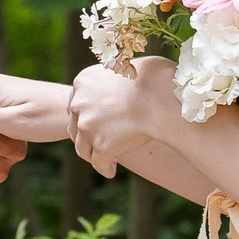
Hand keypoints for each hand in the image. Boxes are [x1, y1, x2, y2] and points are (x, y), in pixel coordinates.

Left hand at [70, 59, 172, 177]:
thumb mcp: (124, 67)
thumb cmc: (154, 78)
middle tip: (97, 143)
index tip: (96, 123)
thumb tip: (120, 84)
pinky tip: (110, 170)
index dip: (85, 117)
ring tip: (106, 159)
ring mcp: (88, 126)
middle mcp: (79, 104)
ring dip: (93, 154)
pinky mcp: (101, 146)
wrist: (163, 96)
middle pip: (75, 126)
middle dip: (86, 136)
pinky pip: (98, 163)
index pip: (76, 105)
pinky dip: (104, 168)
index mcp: (83, 81)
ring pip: (83, 148)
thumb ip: (112, 79)